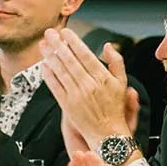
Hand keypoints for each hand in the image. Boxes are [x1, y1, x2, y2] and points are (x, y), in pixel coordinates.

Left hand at [40, 28, 140, 150]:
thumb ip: (117, 62)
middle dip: (58, 44)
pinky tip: (44, 65)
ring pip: (60, 71)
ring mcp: (76, 95)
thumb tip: (108, 46)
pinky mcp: (67, 105)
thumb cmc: (115, 108)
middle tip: (49, 33)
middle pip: (70, 60)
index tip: (66, 32)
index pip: (85, 55)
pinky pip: (55, 87)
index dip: (73, 42)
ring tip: (43, 45)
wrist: (107, 133)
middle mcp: (88, 85)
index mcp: (102, 77)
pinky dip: (48, 75)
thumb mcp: (122, 83)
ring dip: (50, 56)